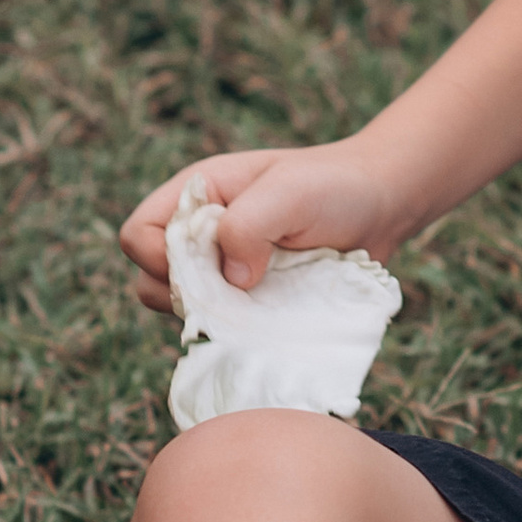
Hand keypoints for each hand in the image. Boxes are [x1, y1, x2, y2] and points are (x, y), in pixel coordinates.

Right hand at [119, 142, 405, 310]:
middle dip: (184, 295)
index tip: (206, 265)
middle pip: (150, 281)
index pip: (139, 235)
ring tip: (260, 305)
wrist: (382, 207)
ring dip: (215, 318)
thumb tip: (230, 279)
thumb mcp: (290, 193)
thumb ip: (248, 225)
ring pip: (187, 312)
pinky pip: (226, 330)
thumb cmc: (334, 187)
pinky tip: (273, 323)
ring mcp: (226, 273)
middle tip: (237, 291)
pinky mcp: (252, 303)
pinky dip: (241, 334)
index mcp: (197, 196)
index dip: (159, 257)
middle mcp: (202, 236)